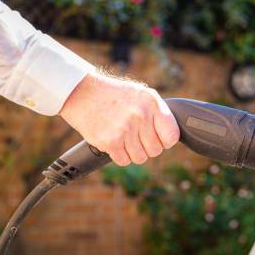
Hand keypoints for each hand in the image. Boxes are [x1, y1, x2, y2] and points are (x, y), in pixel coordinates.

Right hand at [59, 71, 179, 165]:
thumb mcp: (141, 94)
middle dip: (147, 147)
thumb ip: (158, 112)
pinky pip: (124, 161)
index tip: (158, 138)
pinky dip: (120, 155)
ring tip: (124, 137)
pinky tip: (114, 141)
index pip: (171, 135)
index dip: (165, 141)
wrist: (82, 94)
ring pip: (140, 158)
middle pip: (155, 150)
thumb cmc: (114, 95)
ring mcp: (125, 129)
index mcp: (152, 103)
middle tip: (136, 136)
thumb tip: (171, 135)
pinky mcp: (110, 142)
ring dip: (133, 152)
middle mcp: (140, 116)